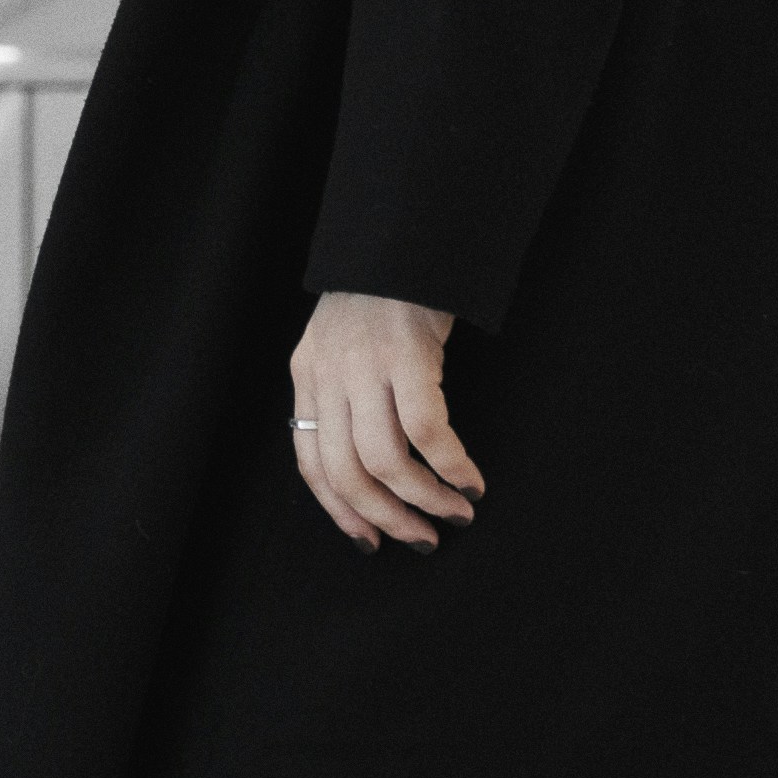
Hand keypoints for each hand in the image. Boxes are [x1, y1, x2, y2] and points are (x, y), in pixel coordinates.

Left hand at [291, 290, 479, 552]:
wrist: (405, 236)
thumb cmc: (385, 296)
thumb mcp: (344, 346)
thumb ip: (345, 396)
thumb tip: (370, 468)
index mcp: (307, 376)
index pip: (311, 464)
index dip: (340, 512)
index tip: (369, 541)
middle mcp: (328, 375)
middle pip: (347, 472)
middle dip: (386, 518)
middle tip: (422, 539)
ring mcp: (365, 365)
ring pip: (385, 460)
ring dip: (423, 499)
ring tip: (455, 513)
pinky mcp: (407, 355)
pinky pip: (427, 431)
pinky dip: (450, 465)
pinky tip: (470, 480)